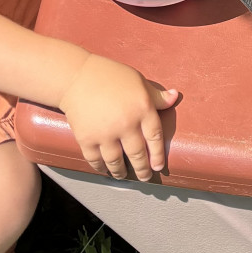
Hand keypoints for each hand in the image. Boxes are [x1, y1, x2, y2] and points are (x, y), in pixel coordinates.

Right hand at [61, 57, 180, 179]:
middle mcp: (126, 124)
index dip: (158, 155)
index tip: (158, 166)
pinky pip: (96, 160)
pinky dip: (101, 168)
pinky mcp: (87, 139)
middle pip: (138, 154)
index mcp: (142, 108)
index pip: (155, 137)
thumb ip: (157, 95)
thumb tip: (175, 96)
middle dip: (142, 169)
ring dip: (121, 172)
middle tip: (144, 176)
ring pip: (117, 162)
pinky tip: (105, 170)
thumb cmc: (110, 76)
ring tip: (124, 176)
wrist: (76, 76)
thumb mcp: (138, 81)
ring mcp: (106, 133)